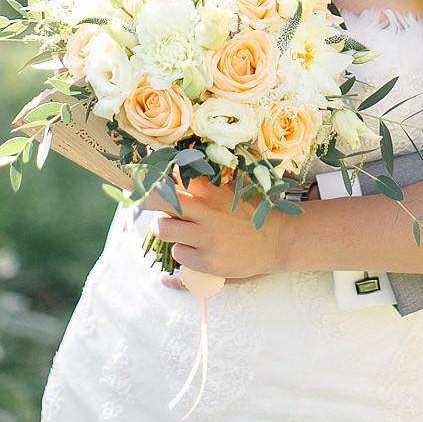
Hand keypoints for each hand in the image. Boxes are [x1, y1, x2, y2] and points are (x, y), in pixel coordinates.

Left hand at [142, 177, 286, 280]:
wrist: (280, 239)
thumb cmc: (255, 210)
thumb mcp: (234, 187)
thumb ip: (209, 178)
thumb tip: (184, 160)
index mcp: (212, 189)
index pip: (173, 175)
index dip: (158, 174)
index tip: (148, 175)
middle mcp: (206, 211)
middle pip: (159, 200)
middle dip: (145, 198)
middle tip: (143, 200)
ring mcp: (206, 238)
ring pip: (163, 230)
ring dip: (165, 228)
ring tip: (176, 228)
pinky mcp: (208, 261)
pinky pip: (178, 254)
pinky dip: (183, 251)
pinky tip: (195, 247)